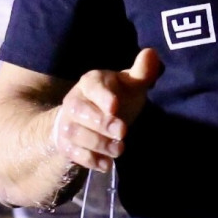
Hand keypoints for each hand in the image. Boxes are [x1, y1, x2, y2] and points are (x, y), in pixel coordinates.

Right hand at [52, 48, 162, 172]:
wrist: (90, 118)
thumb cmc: (116, 97)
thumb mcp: (131, 84)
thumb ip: (142, 71)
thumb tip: (151, 52)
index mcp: (91, 82)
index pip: (92, 85)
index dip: (102, 96)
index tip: (115, 106)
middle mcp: (74, 101)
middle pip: (80, 111)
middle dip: (101, 123)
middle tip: (122, 131)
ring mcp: (68, 123)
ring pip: (75, 134)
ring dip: (98, 143)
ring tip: (119, 149)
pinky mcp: (66, 144)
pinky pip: (73, 153)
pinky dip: (90, 160)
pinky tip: (107, 164)